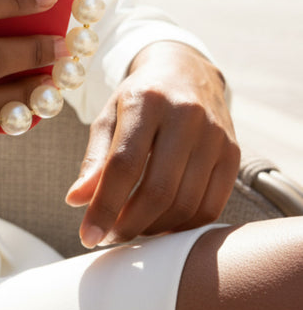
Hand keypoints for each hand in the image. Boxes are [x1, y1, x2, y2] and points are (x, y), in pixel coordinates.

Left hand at [65, 41, 239, 247]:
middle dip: (129, 224)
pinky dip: (182, 226)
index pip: (124, 164)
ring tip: (130, 231)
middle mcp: (185, 116)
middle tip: (109, 238)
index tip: (87, 236)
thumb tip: (75, 201)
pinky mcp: (233, 154)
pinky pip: (210, 207)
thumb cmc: (138, 98)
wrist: (186, 72)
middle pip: (158, 190)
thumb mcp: (109, 117)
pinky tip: (160, 226)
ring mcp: (215, 136)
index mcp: (146, 101)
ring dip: (154, 229)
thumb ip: (94, 158)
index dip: (104, 205)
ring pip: (186, 204)